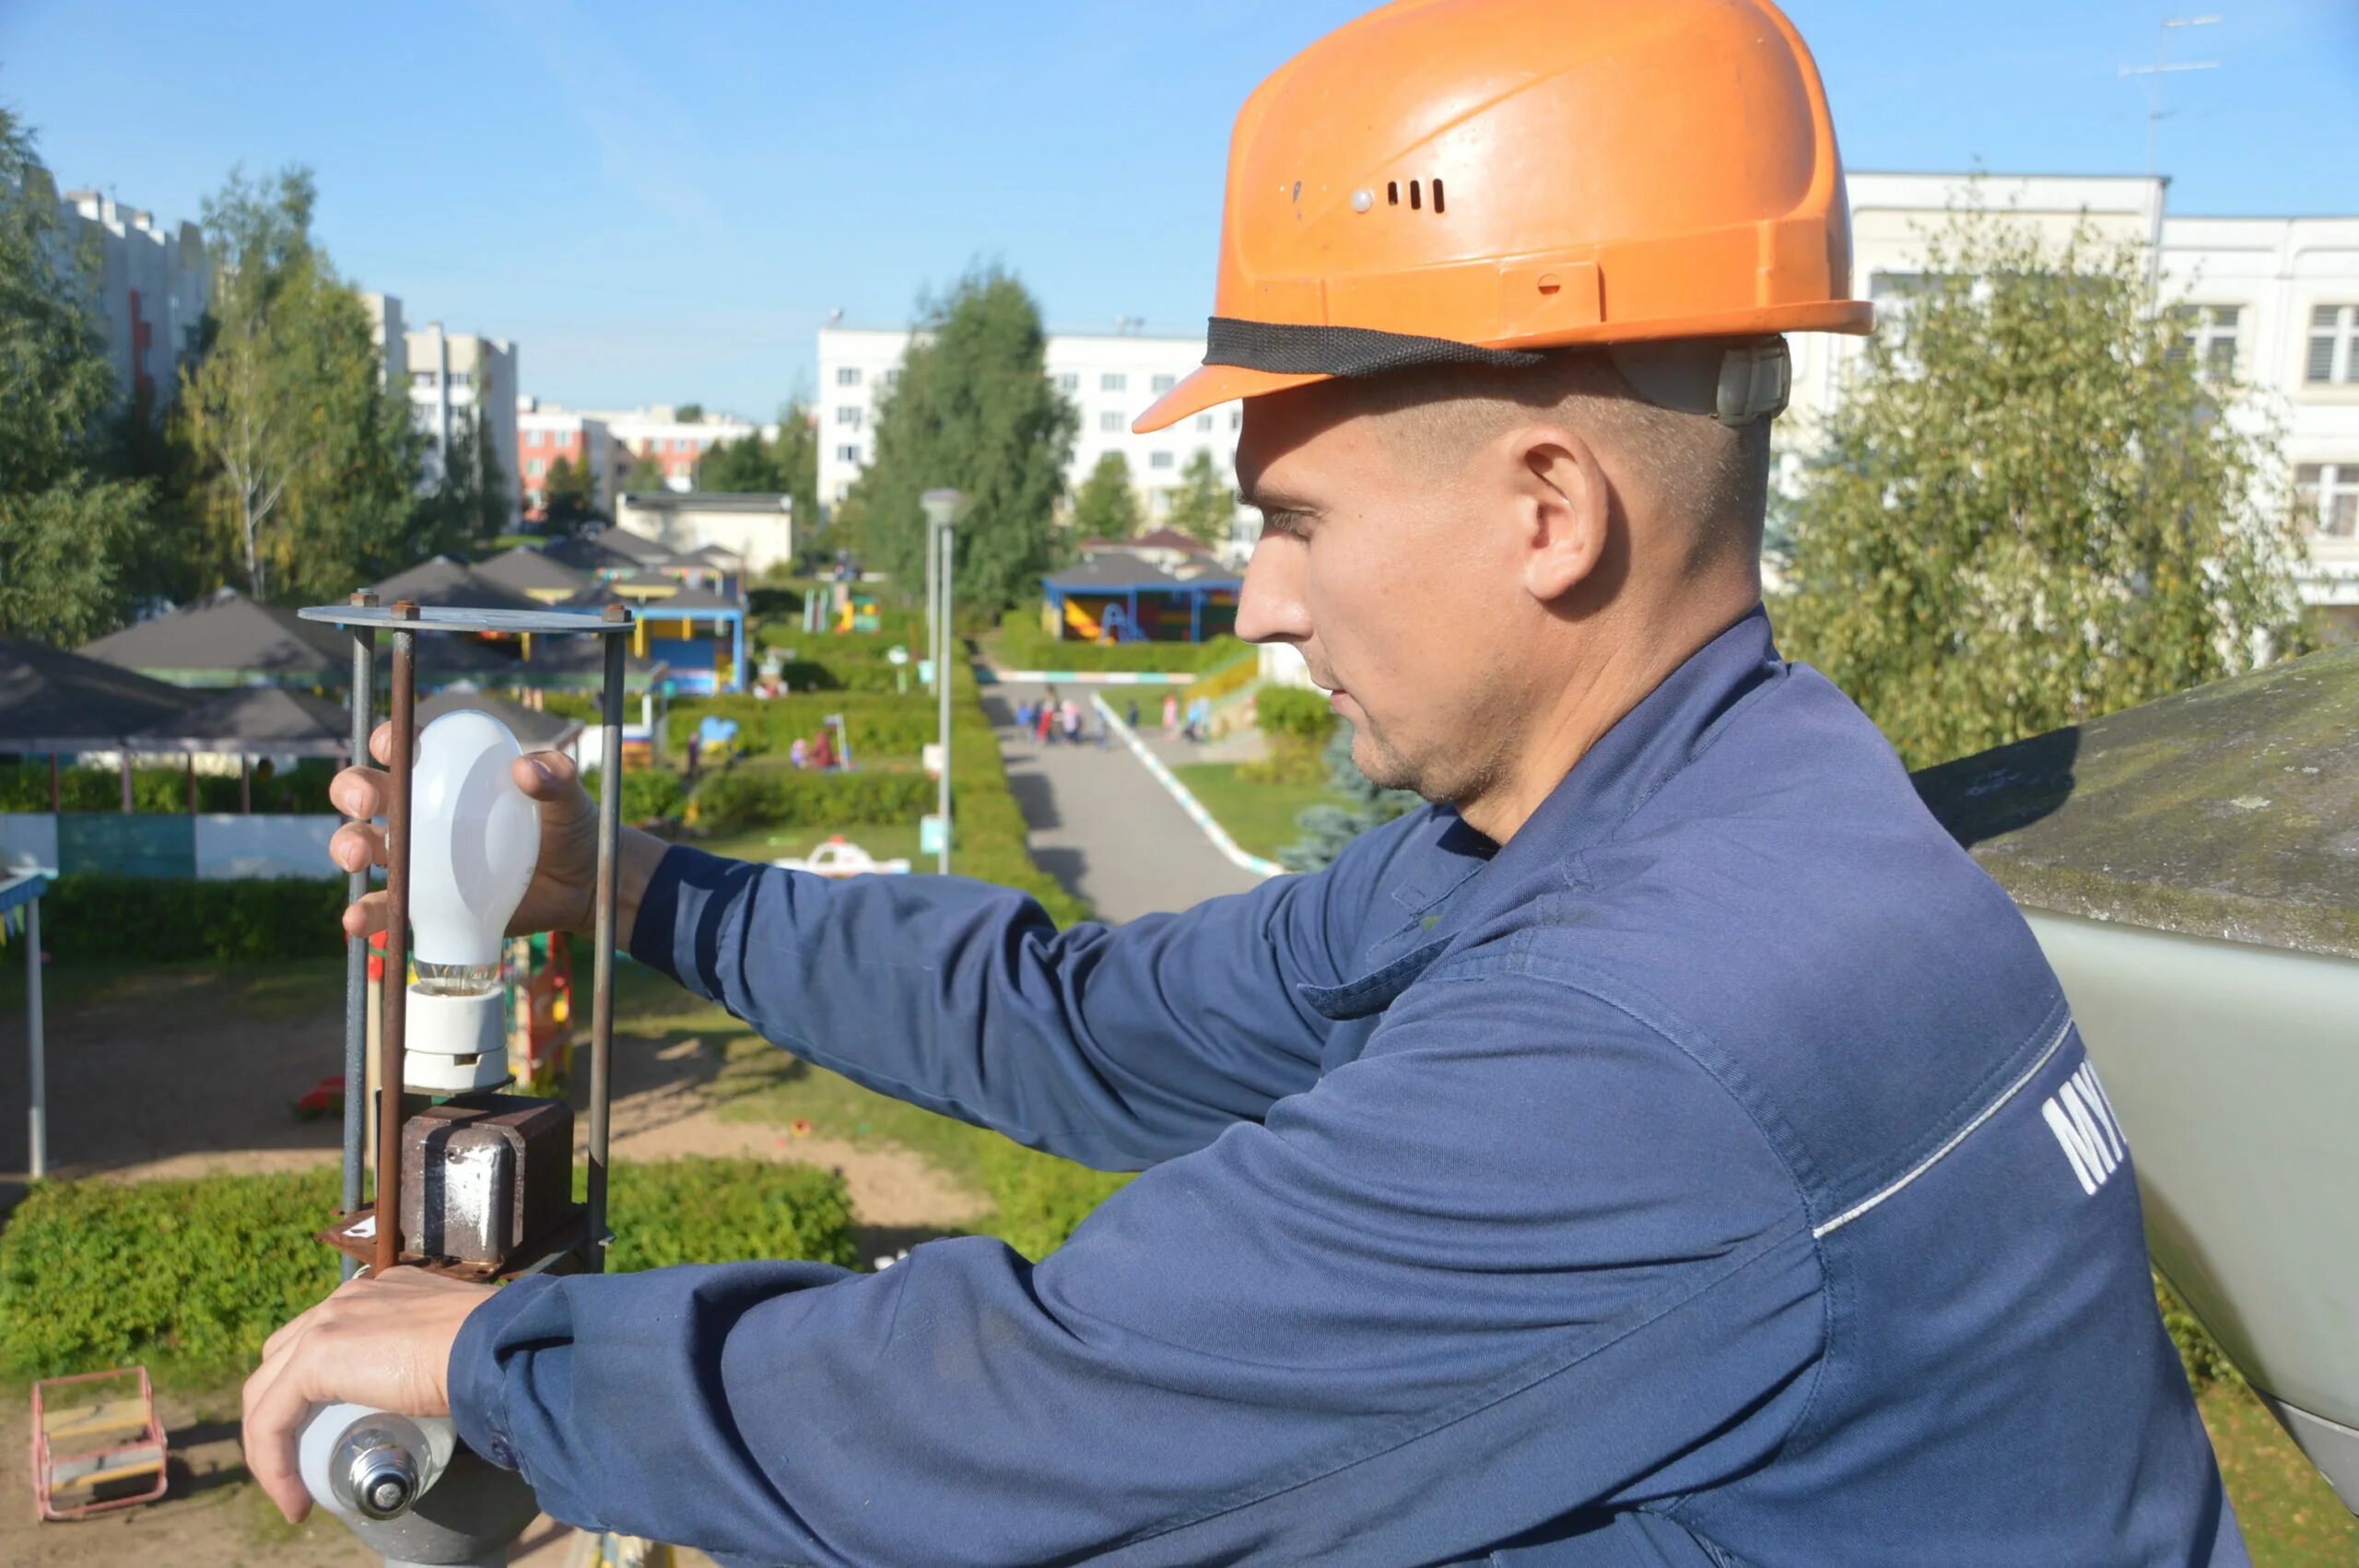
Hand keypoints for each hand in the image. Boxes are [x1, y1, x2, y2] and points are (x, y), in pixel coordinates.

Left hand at [241, 1268, 493, 1522]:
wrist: (497, 1347)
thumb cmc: (493, 1354)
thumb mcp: (454, 1349)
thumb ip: (439, 1355)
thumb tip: (450, 1392)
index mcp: (381, 1292)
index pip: (326, 1336)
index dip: (314, 1389)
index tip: (334, 1436)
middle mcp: (349, 1297)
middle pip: (282, 1358)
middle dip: (281, 1414)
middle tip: (304, 1462)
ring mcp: (329, 1320)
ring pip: (266, 1390)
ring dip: (271, 1446)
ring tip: (292, 1490)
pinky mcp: (317, 1355)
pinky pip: (271, 1420)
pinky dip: (273, 1463)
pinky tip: (293, 1498)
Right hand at [330, 720, 600, 940]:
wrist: (579, 888)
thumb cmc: (569, 830)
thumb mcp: (570, 799)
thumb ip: (557, 777)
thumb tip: (528, 769)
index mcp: (449, 775)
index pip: (408, 748)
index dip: (390, 740)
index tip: (394, 748)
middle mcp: (420, 811)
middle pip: (366, 790)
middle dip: (352, 790)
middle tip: (366, 803)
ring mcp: (416, 857)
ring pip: (361, 843)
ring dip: (347, 846)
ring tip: (357, 859)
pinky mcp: (421, 899)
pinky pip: (383, 905)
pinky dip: (364, 914)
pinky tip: (357, 922)